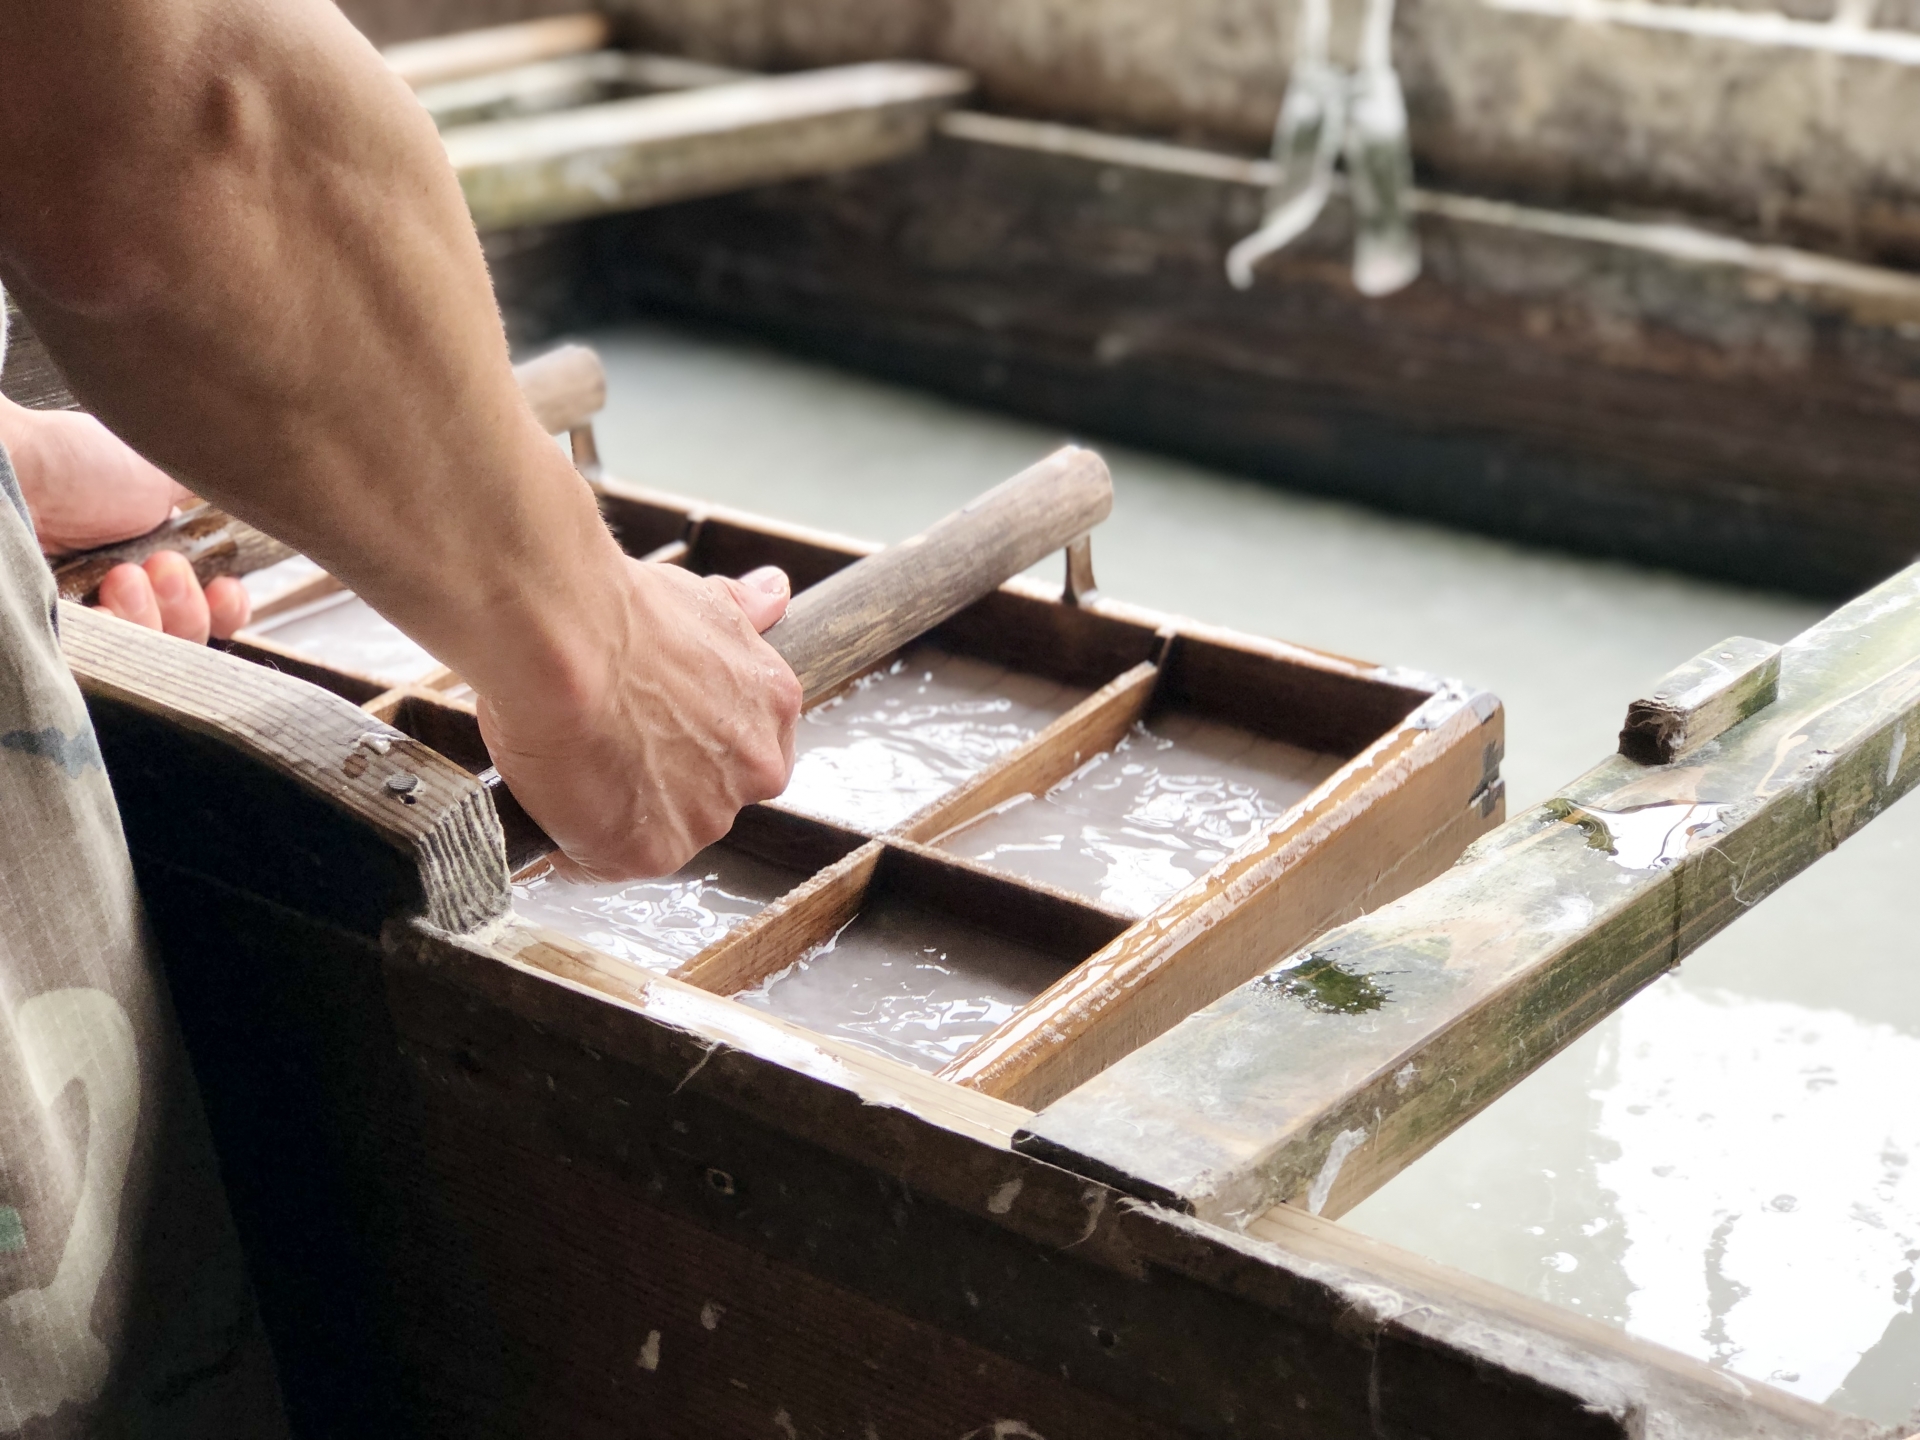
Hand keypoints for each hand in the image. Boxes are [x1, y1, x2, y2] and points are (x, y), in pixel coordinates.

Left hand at [0, 397, 250, 640]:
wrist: (7, 468)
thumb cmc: (73, 463)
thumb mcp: (162, 470)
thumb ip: (212, 497)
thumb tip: (255, 505)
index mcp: (148, 559)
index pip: (206, 612)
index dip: (225, 609)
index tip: (225, 588)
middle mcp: (119, 594)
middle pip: (188, 641)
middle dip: (189, 607)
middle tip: (163, 567)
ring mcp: (88, 622)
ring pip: (156, 656)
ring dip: (156, 614)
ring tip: (125, 575)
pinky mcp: (64, 641)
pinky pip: (116, 663)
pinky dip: (122, 629)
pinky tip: (105, 595)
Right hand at [477, 562, 802, 881]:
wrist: (564, 638)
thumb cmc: (619, 613)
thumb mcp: (700, 599)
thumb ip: (743, 610)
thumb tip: (772, 593)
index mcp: (772, 707)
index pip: (746, 749)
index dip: (698, 743)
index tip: (659, 730)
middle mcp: (753, 770)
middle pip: (709, 797)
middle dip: (665, 781)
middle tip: (611, 746)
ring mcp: (705, 818)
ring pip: (663, 834)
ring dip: (623, 814)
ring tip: (575, 766)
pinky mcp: (648, 854)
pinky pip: (607, 863)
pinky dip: (576, 843)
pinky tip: (553, 803)